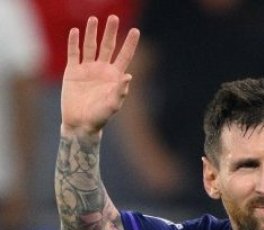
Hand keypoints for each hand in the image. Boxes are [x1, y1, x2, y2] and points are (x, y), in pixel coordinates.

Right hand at [61, 15, 138, 134]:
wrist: (80, 124)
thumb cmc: (100, 117)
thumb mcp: (113, 105)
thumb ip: (120, 91)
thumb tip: (129, 76)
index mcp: (115, 76)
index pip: (124, 56)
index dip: (130, 43)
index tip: (136, 30)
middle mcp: (102, 70)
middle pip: (108, 46)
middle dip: (111, 32)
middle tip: (114, 17)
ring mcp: (87, 69)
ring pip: (90, 46)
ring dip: (92, 33)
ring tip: (94, 19)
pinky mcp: (73, 71)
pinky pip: (74, 53)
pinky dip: (74, 42)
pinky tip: (76, 31)